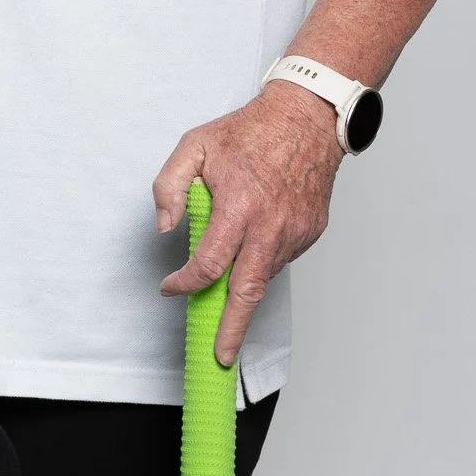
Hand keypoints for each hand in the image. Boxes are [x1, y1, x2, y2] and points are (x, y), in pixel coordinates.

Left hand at [153, 84, 343, 364]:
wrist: (307, 118)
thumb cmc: (249, 131)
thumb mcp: (194, 146)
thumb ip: (170, 187)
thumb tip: (166, 228)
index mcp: (239, 208)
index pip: (209, 265)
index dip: (185, 283)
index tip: (172, 287)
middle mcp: (270, 227)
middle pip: (248, 293)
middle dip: (232, 331)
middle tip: (220, 357)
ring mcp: (294, 233)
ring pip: (262, 276)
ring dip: (241, 286)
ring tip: (225, 280)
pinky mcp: (309, 233)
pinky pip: (279, 259)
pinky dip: (261, 261)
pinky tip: (253, 240)